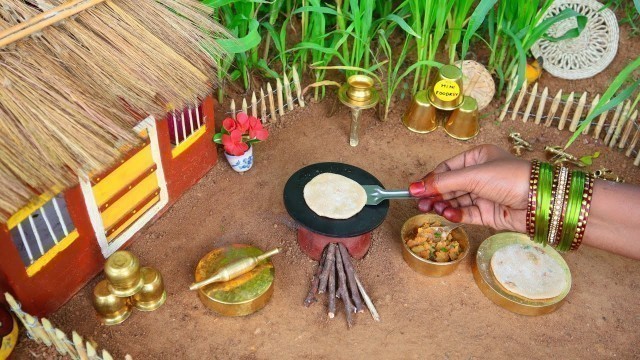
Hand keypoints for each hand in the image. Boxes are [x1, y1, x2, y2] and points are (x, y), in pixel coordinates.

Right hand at [409, 144, 530, 231]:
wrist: (540, 201)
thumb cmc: (510, 177)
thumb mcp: (472, 175)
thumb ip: (442, 183)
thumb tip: (413, 188)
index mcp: (478, 158)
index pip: (447, 168)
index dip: (431, 179)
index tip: (415, 190)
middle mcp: (481, 175)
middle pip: (450, 185)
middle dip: (434, 194)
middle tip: (419, 204)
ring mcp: (485, 195)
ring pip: (456, 200)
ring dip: (443, 205)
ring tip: (431, 209)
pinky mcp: (489, 213)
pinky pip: (466, 213)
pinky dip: (456, 214)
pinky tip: (447, 213)